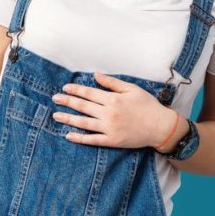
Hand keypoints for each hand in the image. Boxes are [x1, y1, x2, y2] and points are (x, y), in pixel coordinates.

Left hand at [50, 71, 179, 149]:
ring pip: (84, 123)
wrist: (160, 127)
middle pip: (83, 106)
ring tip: (56, 116)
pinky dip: (80, 138)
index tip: (64, 88)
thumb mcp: (132, 89)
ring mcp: (109, 128)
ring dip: (68, 119)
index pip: (89, 93)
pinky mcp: (112, 141)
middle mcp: (109, 113)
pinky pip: (92, 139)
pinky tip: (69, 136)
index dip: (75, 90)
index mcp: (113, 99)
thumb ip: (112, 82)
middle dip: (67, 102)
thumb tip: (95, 74)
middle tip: (54, 99)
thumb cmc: (147, 105)